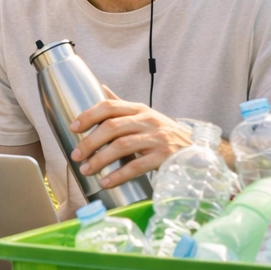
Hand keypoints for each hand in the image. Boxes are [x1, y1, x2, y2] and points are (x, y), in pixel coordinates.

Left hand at [68, 86, 191, 186]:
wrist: (197, 149)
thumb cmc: (163, 133)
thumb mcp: (144, 116)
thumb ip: (122, 107)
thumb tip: (100, 88)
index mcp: (138, 109)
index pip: (109, 106)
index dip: (88, 116)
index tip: (73, 128)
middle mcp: (147, 120)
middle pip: (112, 127)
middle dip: (90, 142)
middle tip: (76, 156)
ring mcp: (157, 138)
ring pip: (122, 146)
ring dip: (100, 160)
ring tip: (86, 170)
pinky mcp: (165, 156)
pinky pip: (137, 165)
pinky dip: (118, 175)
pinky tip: (106, 181)